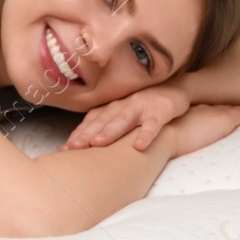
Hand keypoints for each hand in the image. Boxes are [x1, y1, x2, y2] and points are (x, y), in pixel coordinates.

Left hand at [62, 85, 190, 151]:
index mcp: (112, 109)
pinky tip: (139, 146)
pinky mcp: (161, 110)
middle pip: (101, 121)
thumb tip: (84, 148)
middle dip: (85, 134)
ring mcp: (141, 106)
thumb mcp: (124, 116)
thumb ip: (107, 128)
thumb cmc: (145, 108)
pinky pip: (153, 123)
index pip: (90, 122)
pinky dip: (146, 134)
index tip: (63, 150)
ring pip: (123, 119)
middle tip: (72, 148)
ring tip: (97, 143)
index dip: (77, 135)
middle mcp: (122, 106)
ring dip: (109, 131)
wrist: (176, 89)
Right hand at [156, 103, 239, 158]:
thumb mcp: (158, 139)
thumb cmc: (155, 143)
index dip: (208, 110)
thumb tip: (149, 153)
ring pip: (231, 108)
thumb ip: (161, 141)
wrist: (160, 138)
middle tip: (235, 105)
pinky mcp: (223, 120)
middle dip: (225, 105)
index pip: (200, 109)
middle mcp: (199, 109)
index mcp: (184, 113)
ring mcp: (212, 114)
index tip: (213, 110)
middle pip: (216, 106)